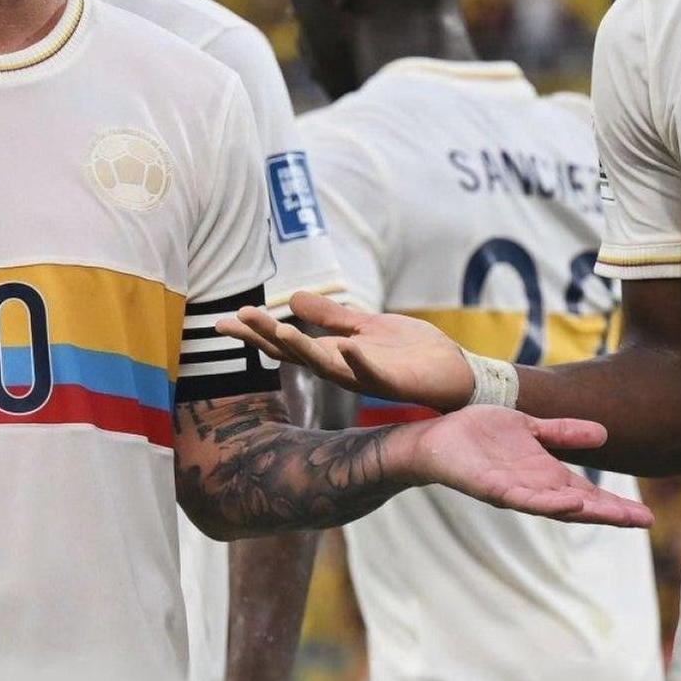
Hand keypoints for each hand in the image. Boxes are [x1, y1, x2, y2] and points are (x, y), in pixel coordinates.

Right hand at [229, 289, 476, 409]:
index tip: (224, 321)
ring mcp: (367, 376)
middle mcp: (343, 368)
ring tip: (279, 332)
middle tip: (238, 321)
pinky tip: (344, 346)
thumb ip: (331, 317)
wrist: (455, 374)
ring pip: (326, 365)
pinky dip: (358, 360)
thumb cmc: (412, 353)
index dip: (256, 333)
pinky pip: (372, 374)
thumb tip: (293, 298)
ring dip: (302, 349)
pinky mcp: (394, 382)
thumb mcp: (365, 326)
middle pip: (296, 355)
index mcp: (334, 354)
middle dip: (266, 337)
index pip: (287, 344)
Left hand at [394, 407, 651, 527]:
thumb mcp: (529, 428)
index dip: (615, 506)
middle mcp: (534, 489)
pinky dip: (544, 503)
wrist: (436, 436)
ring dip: (582, 511)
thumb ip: (562, 433)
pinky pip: (521, 499)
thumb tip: (602, 434)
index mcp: (545, 476)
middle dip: (609, 514)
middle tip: (643, 521)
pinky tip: (566, 502)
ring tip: (610, 513)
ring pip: (553, 507)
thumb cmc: (479, 435)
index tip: (647, 516)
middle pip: (579, 507)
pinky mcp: (491, 488)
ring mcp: (514, 492)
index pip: (588, 495)